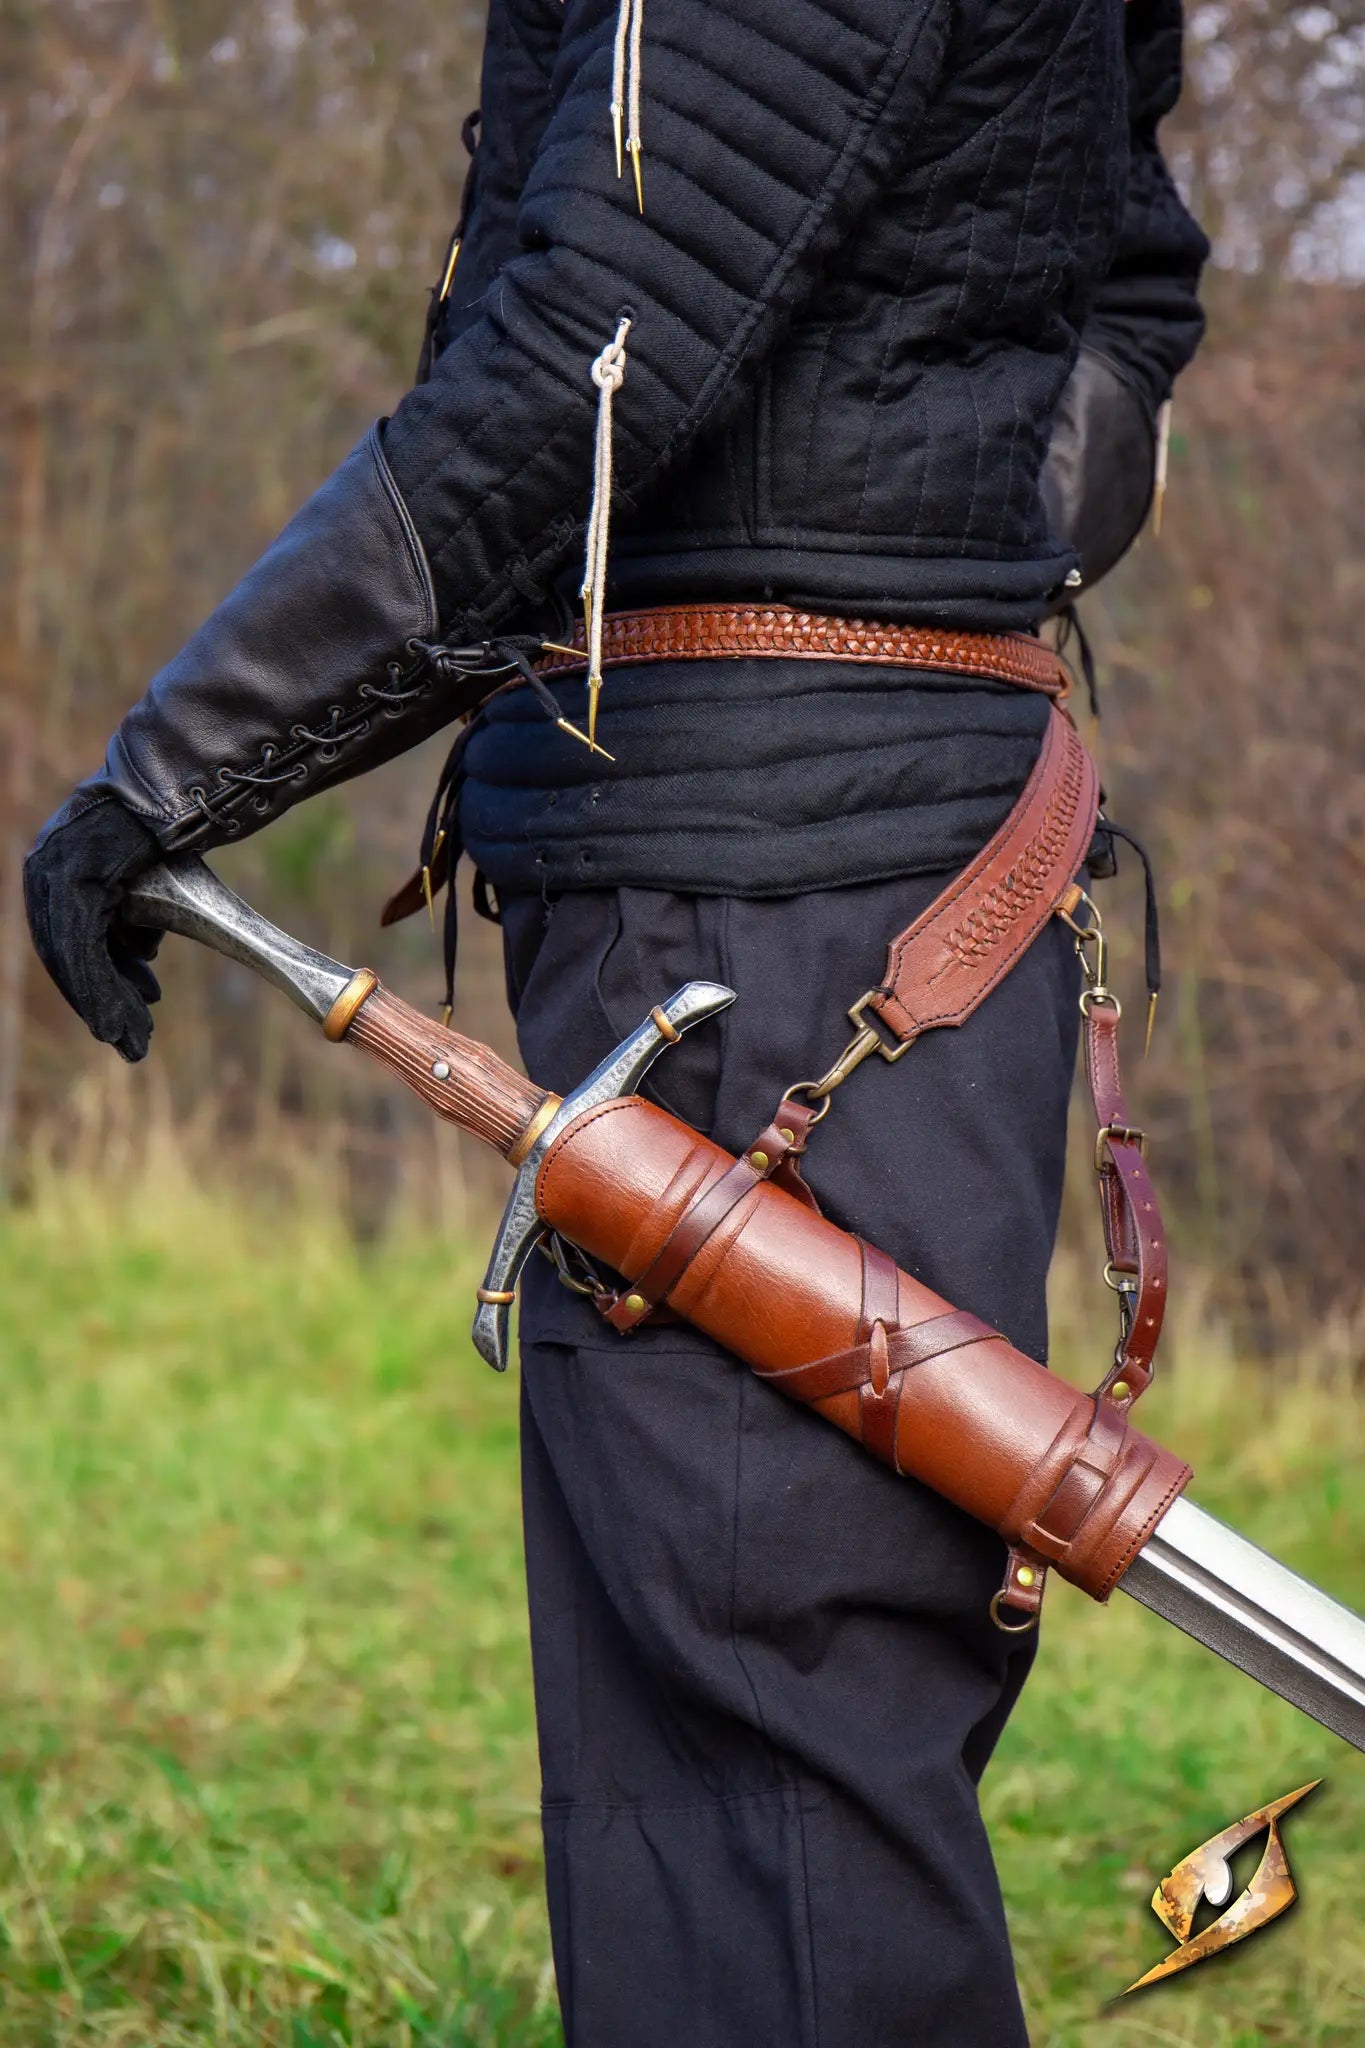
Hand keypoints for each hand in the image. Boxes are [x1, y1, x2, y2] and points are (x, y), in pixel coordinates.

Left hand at [24, 793, 164, 1060]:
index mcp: (54, 877)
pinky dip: (99, 989)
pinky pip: (82, 947)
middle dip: (104, 1004)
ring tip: (134, 1038)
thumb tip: (140, 955)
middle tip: (134, 1043)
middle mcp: (43, 874)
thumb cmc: (165, 838)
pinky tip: (116, 1021)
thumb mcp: (145, 891)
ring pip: (74, 960)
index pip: (67, 947)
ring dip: (105, 1005)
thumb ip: (133, 922)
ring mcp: (54, 875)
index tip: (124, 1023)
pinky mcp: (75, 879)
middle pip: (68, 959)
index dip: (96, 990)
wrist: (174, 792)